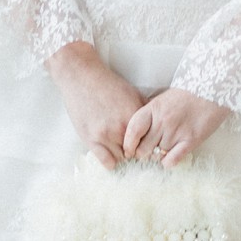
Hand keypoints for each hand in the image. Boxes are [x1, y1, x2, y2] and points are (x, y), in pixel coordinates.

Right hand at [46, 41, 145, 169]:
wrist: (82, 78)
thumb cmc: (107, 84)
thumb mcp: (133, 93)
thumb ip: (145, 110)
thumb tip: (158, 123)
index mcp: (135, 117)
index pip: (149, 141)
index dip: (148, 144)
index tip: (145, 145)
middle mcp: (122, 128)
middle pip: (137, 152)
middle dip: (135, 151)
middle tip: (132, 149)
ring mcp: (106, 135)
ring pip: (122, 158)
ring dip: (122, 156)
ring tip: (120, 150)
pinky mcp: (91, 139)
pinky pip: (106, 162)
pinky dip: (111, 162)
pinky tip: (111, 155)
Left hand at [123, 88, 228, 167]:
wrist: (212, 90)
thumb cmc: (185, 95)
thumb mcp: (162, 100)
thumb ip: (149, 115)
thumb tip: (135, 133)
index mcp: (153, 109)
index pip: (132, 131)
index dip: (128, 144)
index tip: (129, 150)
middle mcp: (163, 121)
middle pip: (143, 149)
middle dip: (143, 153)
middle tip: (148, 151)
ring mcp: (177, 131)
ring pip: (157, 156)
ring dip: (158, 156)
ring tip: (163, 149)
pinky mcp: (191, 140)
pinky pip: (172, 160)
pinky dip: (168, 162)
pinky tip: (171, 156)